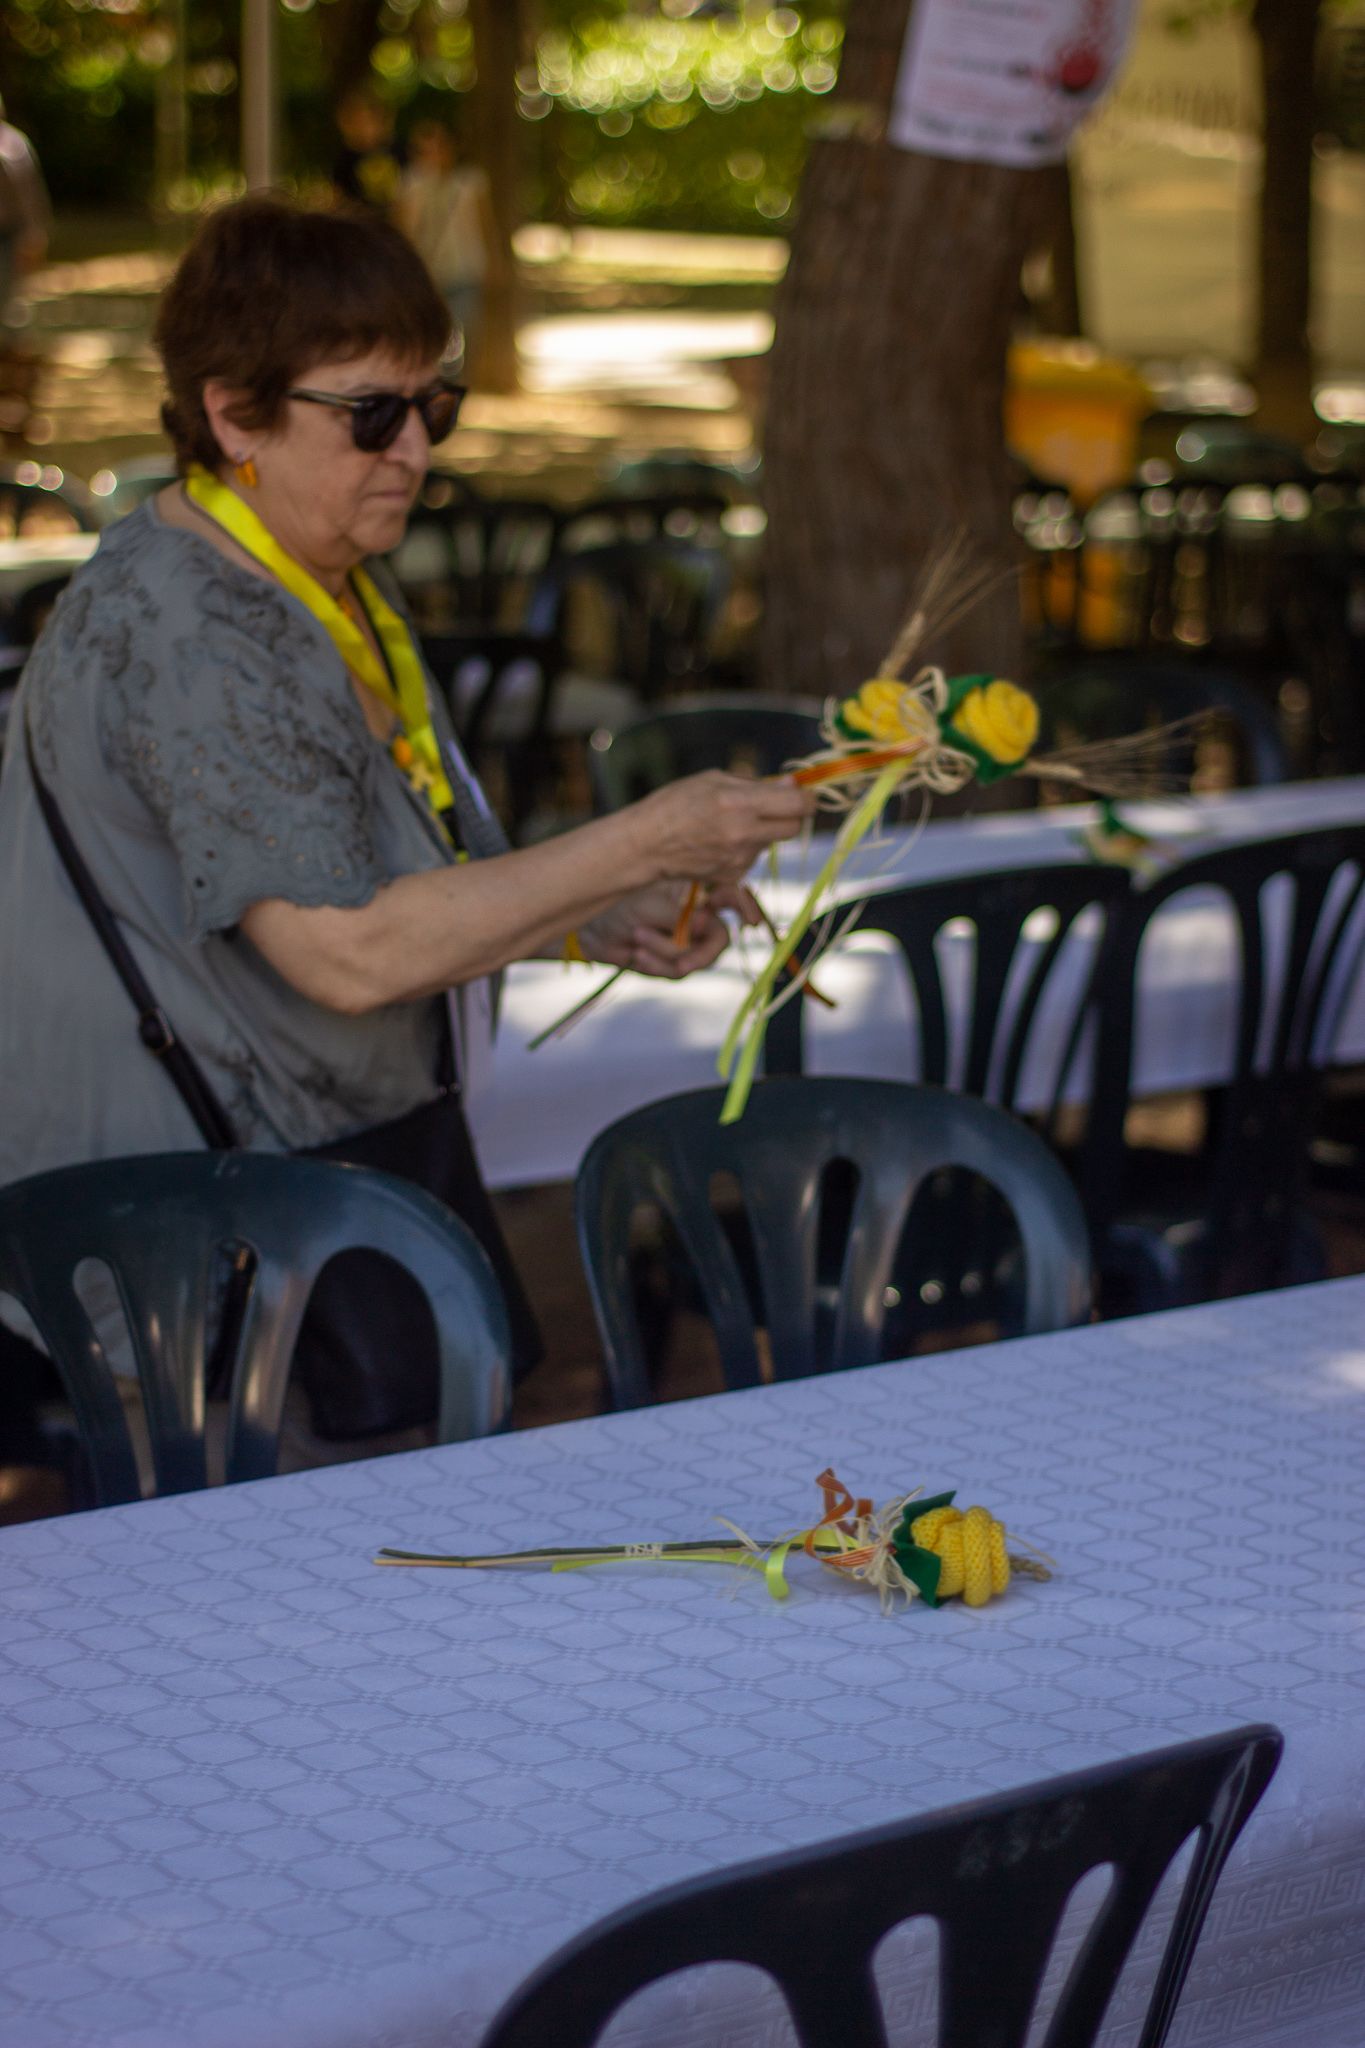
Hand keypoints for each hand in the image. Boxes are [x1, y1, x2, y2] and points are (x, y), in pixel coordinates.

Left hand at [581, 880, 760, 979]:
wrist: (590, 931)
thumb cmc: (619, 905)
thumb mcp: (650, 904)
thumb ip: (679, 915)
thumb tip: (702, 924)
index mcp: (696, 892)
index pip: (731, 896)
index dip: (746, 907)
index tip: (751, 922)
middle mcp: (696, 916)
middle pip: (719, 939)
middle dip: (699, 954)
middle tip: (682, 966)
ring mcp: (685, 941)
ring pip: (696, 958)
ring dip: (665, 954)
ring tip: (637, 939)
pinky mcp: (672, 962)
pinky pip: (677, 971)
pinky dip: (656, 964)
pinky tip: (635, 956)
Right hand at [628, 771, 814, 887]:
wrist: (646, 845)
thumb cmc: (674, 804)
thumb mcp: (712, 780)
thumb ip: (754, 784)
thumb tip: (791, 786)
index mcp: (740, 804)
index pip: (797, 806)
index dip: (807, 799)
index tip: (804, 796)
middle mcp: (744, 834)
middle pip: (793, 828)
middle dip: (789, 816)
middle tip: (773, 808)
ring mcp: (740, 858)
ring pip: (771, 843)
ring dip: (762, 832)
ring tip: (729, 824)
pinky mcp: (733, 876)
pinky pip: (753, 858)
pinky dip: (745, 849)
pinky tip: (720, 842)